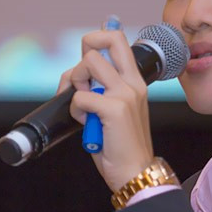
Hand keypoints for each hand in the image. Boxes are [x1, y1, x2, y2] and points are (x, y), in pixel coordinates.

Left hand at [56, 29, 154, 191]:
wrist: (135, 172)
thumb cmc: (121, 145)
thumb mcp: (115, 109)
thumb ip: (102, 88)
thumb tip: (77, 73)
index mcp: (135, 81)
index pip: (118, 39)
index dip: (97, 39)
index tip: (87, 57)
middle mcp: (133, 82)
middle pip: (106, 39)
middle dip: (85, 51)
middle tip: (83, 78)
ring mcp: (125, 93)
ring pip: (88, 63)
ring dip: (76, 83)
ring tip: (85, 106)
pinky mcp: (114, 109)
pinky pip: (80, 96)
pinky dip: (76, 110)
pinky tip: (86, 123)